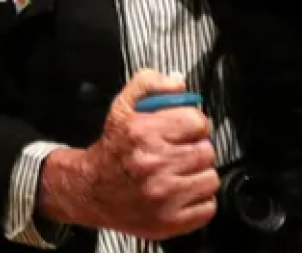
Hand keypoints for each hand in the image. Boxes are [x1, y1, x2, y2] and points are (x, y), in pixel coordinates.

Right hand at [44, 71, 217, 241]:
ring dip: (199, 175)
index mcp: (143, 133)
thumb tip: (178, 81)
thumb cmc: (112, 151)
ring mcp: (163, 195)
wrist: (90, 190)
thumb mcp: (122, 107)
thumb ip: (149, 85)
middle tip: (180, 152)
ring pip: (210, 179)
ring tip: (180, 173)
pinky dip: (198, 200)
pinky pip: (208, 207)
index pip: (198, 122)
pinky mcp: (169, 220)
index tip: (186, 129)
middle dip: (196, 149)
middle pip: (207, 151)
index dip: (193, 124)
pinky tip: (181, 192)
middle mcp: (153, 164)